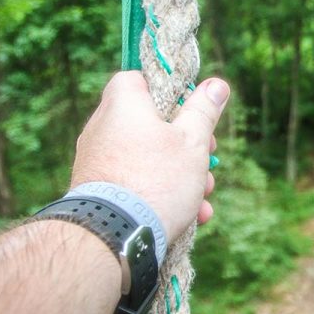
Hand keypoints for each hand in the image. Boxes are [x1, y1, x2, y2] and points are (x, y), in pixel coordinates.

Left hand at [71, 72, 229, 242]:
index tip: (191, 111)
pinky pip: (134, 182)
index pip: (138, 78)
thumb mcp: (193, 141)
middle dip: (185, 143)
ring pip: (147, 158)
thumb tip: (217, 84)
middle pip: (150, 123)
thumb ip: (204, 110)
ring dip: (179, 174)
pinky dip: (159, 193)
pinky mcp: (97, 190)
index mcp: (122, 103)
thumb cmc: (157, 179)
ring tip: (202, 195)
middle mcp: (102, 127)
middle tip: (207, 158)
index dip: (168, 91)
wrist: (114, 235)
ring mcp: (96, 160)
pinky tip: (190, 215)